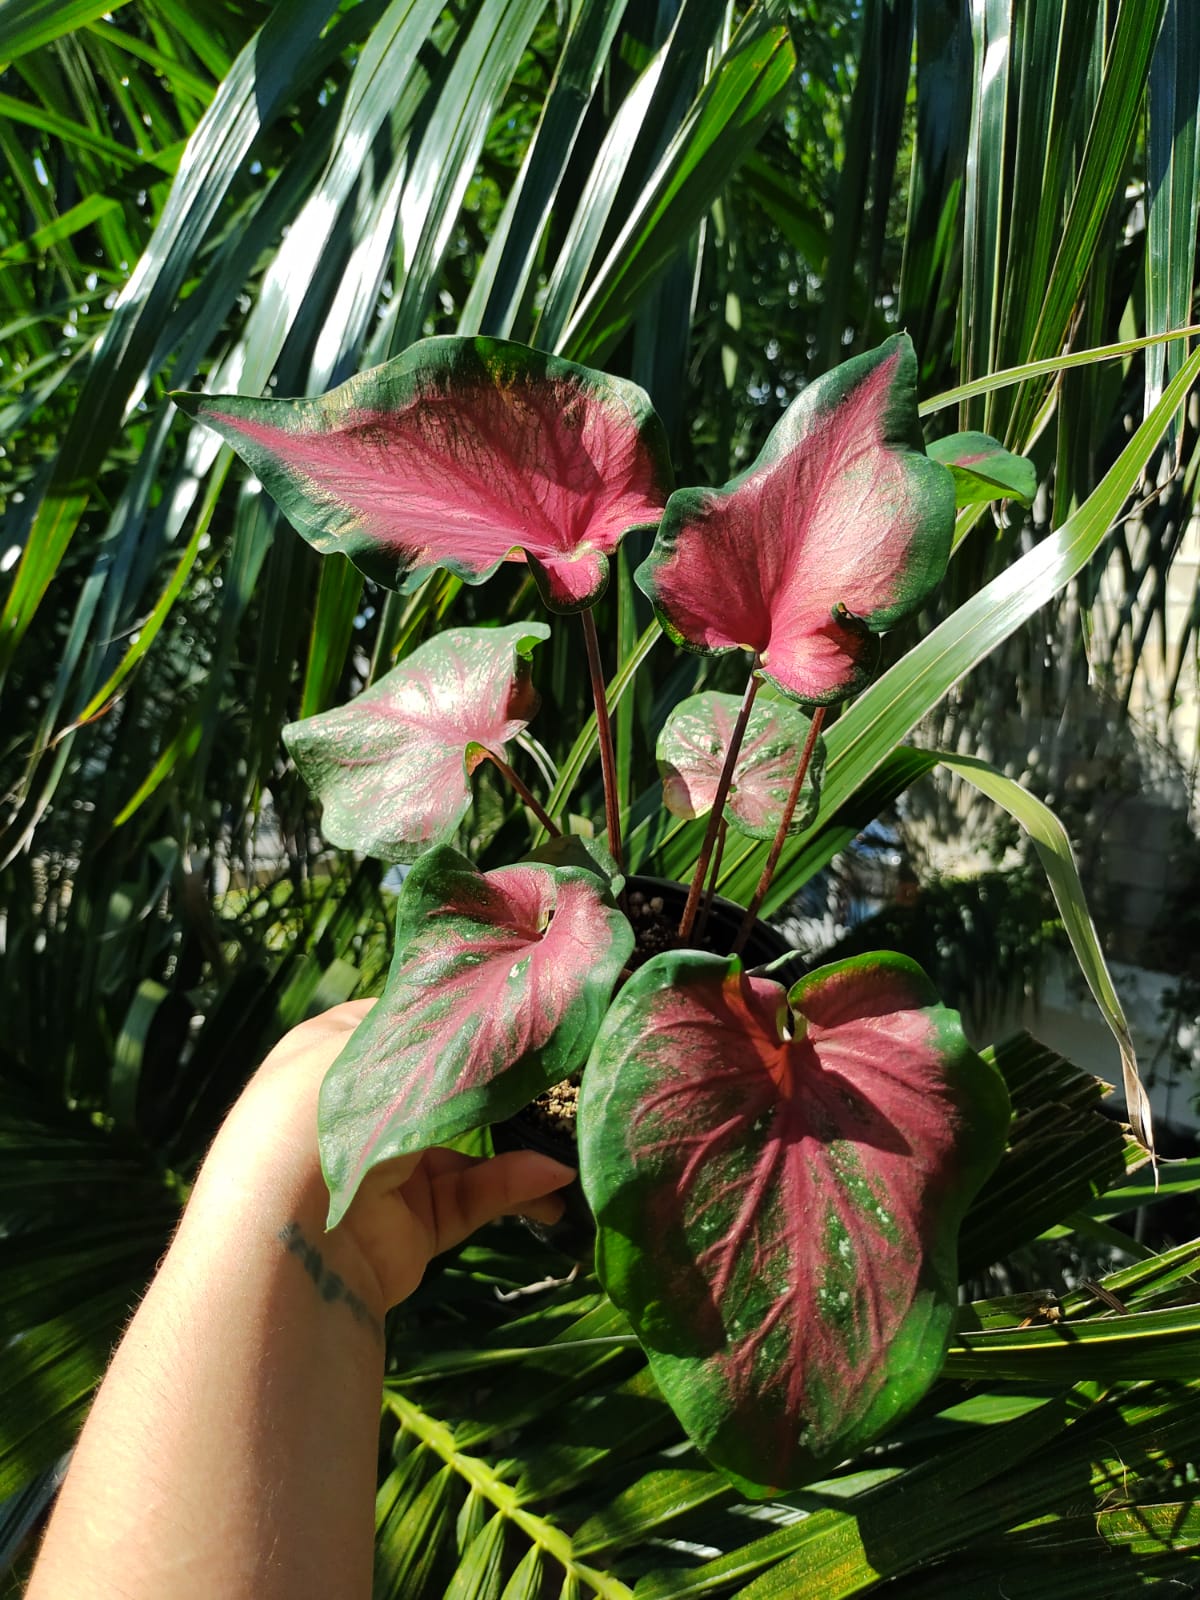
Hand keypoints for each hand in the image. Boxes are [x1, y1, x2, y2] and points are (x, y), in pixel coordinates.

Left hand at [214, 1000, 575, 1314]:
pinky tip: (553, 1178)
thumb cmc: (323, 1114)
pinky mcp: (414, 1223)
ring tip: (575, 1131)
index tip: (521, 1003)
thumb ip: (442, 1029)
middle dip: (504, 1078)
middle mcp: (363, 1107)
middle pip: (446, 1081)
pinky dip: (516, 1185)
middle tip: (565, 1062)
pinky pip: (475, 1195)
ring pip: (471, 1143)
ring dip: (523, 1139)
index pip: (409, 1019)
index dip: (461, 1012)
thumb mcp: (374, 1048)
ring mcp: (389, 1168)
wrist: (290, 1235)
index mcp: (336, 1052)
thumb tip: (496, 1010)